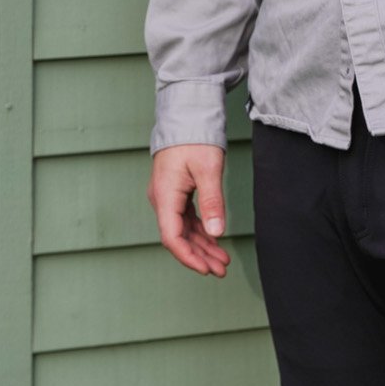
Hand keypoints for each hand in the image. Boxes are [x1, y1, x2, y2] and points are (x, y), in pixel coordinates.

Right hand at [147, 144, 231, 276]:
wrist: (185, 115)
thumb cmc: (194, 138)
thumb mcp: (208, 169)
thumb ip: (212, 202)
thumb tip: (216, 233)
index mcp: (165, 196)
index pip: (172, 237)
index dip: (189, 257)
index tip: (207, 270)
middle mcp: (162, 199)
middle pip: (178, 237)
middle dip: (200, 256)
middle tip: (221, 270)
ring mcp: (168, 196)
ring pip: (183, 229)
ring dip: (202, 246)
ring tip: (222, 260)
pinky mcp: (176, 192)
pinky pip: (186, 219)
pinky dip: (201, 231)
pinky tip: (214, 240)